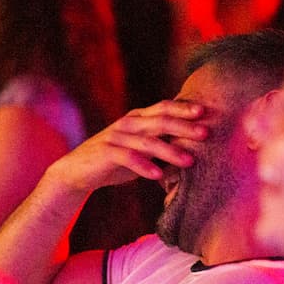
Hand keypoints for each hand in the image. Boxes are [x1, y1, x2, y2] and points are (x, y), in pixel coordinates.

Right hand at [44, 100, 206, 194]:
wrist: (78, 171)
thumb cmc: (115, 162)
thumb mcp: (140, 151)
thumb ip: (161, 146)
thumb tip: (194, 151)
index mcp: (137, 118)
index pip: (163, 108)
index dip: (184, 108)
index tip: (206, 112)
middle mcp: (128, 123)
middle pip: (159, 121)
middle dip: (184, 126)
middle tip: (205, 133)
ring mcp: (116, 137)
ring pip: (147, 141)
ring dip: (170, 151)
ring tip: (189, 161)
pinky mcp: (106, 153)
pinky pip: (128, 158)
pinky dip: (144, 166)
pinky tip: (158, 175)